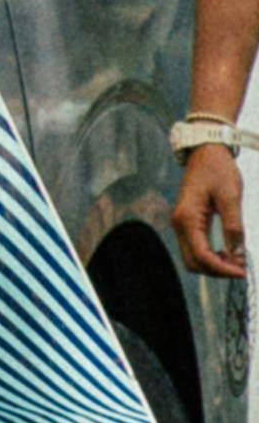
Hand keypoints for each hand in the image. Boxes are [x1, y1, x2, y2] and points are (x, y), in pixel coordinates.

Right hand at [179, 138, 244, 281]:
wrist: (206, 150)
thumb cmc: (217, 169)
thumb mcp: (230, 197)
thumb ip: (234, 227)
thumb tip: (239, 255)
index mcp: (187, 218)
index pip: (202, 256)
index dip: (222, 268)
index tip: (243, 272)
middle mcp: (179, 224)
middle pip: (193, 262)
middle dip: (217, 271)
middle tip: (241, 269)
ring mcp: (181, 223)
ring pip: (193, 257)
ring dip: (213, 265)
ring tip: (236, 261)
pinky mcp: (187, 221)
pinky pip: (195, 247)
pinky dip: (210, 256)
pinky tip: (227, 253)